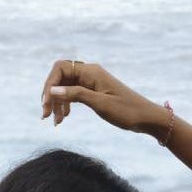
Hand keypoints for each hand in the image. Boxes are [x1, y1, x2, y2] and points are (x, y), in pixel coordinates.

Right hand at [40, 59, 169, 139]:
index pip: (60, 69)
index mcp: (91, 71)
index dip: (49, 85)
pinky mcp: (94, 92)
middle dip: (51, 95)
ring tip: (56, 122)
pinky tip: (64, 118)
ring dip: (57, 103)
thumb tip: (53, 90)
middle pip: (60, 78)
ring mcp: (91, 82)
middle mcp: (89, 73)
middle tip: (46, 117)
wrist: (146, 117)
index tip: (45, 105)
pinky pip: (74, 94)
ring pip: (66, 87)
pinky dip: (66, 105)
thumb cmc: (126, 111)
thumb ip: (76, 95)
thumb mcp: (100, 104)